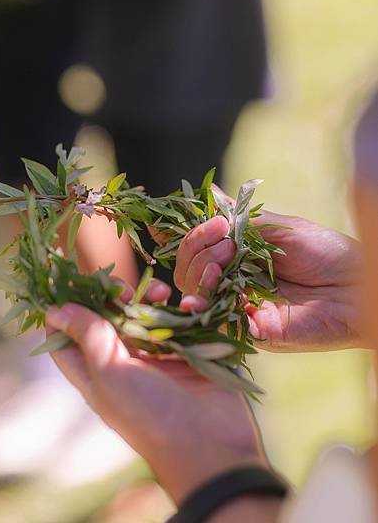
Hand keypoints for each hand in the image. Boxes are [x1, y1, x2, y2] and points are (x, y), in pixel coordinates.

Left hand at [46, 296, 266, 503]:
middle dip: (114, 299)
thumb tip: (54, 311)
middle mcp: (126, 366)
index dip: (65, 314)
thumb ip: (87, 335)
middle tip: (124, 290)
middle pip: (109, 322)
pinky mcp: (190, 355)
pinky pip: (183, 323)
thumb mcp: (110, 373)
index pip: (68, 341)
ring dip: (151, 299)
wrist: (211, 445)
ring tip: (160, 292)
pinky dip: (185, 310)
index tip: (71, 285)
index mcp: (97, 375)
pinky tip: (190, 306)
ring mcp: (160, 360)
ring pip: (146, 317)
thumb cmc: (150, 414)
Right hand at [175, 196, 361, 351]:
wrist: (356, 284)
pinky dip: (206, 302)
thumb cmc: (323, 250)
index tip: (166, 222)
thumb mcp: (276, 226)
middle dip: (194, 247)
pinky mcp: (250, 331)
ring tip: (226, 254)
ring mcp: (238, 308)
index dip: (179, 237)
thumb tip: (208, 191)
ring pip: (194, 294)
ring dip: (199, 269)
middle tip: (221, 234)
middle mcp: (231, 283)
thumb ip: (237, 216)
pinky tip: (216, 282)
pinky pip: (215, 321)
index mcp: (236, 258)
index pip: (194, 250)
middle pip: (186, 271)